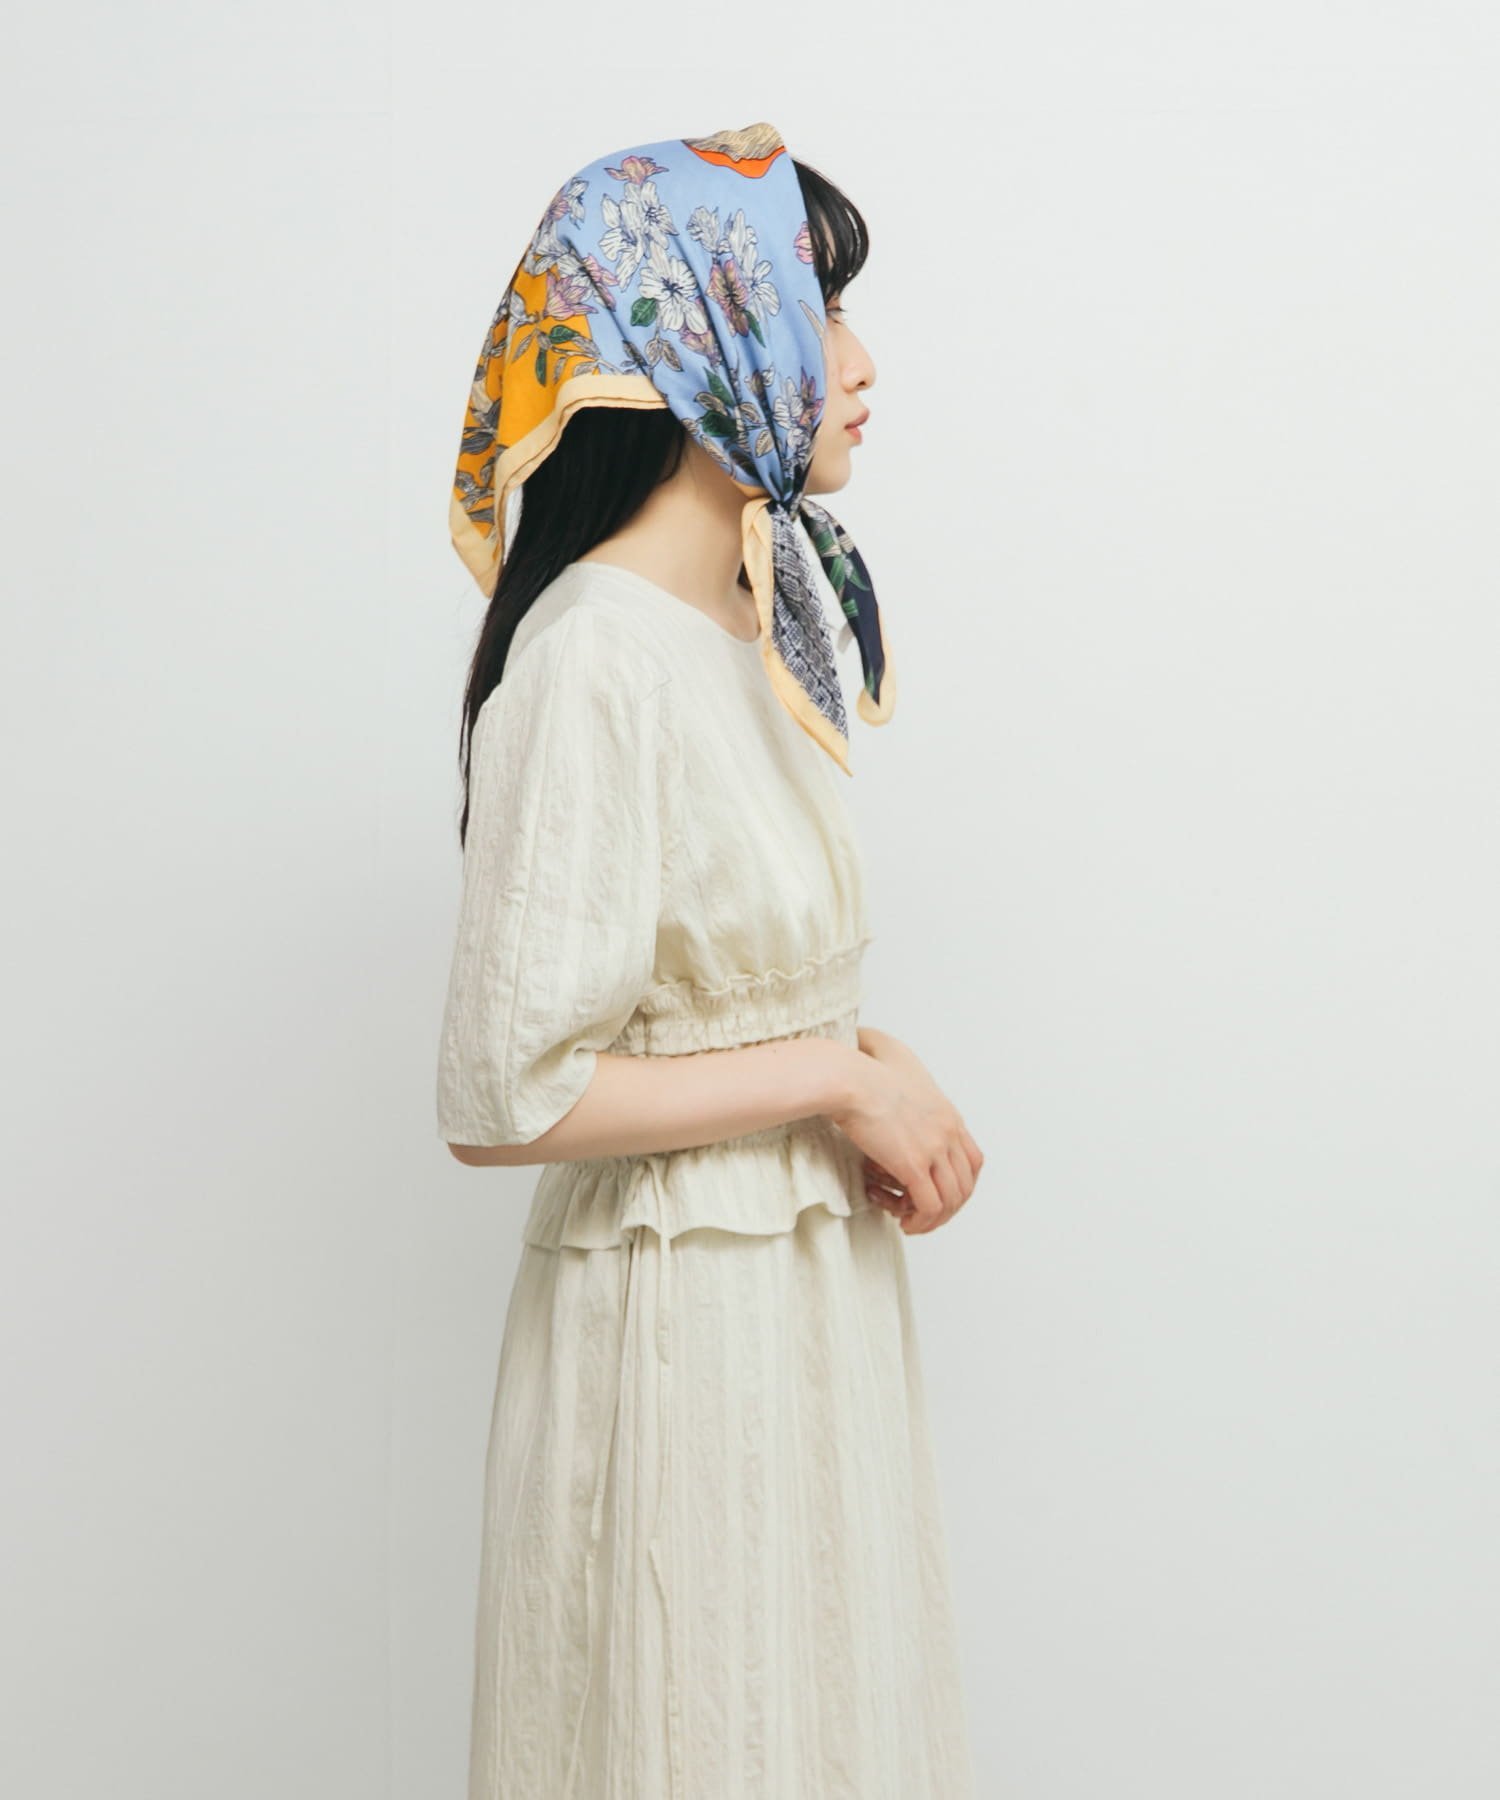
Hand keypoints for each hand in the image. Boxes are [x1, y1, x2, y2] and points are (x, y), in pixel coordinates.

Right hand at [829, 1027, 983, 1234]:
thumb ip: (893, 1063)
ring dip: (935, 1219)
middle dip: (949, 1206)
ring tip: (912, 1222)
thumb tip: (868, 1043)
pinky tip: (906, 1223)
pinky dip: (921, 1221)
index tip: (938, 1191)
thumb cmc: (861, 1067)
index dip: (959, 1182)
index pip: (973, 1159)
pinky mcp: (914, 1166)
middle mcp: (947, 1133)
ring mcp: (933, 1150)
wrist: (848, 1078)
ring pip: (952, 1200)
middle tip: (924, 1213)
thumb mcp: (892, 1058)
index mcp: (947, 1115)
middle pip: (966, 1184)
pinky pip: (930, 1207)